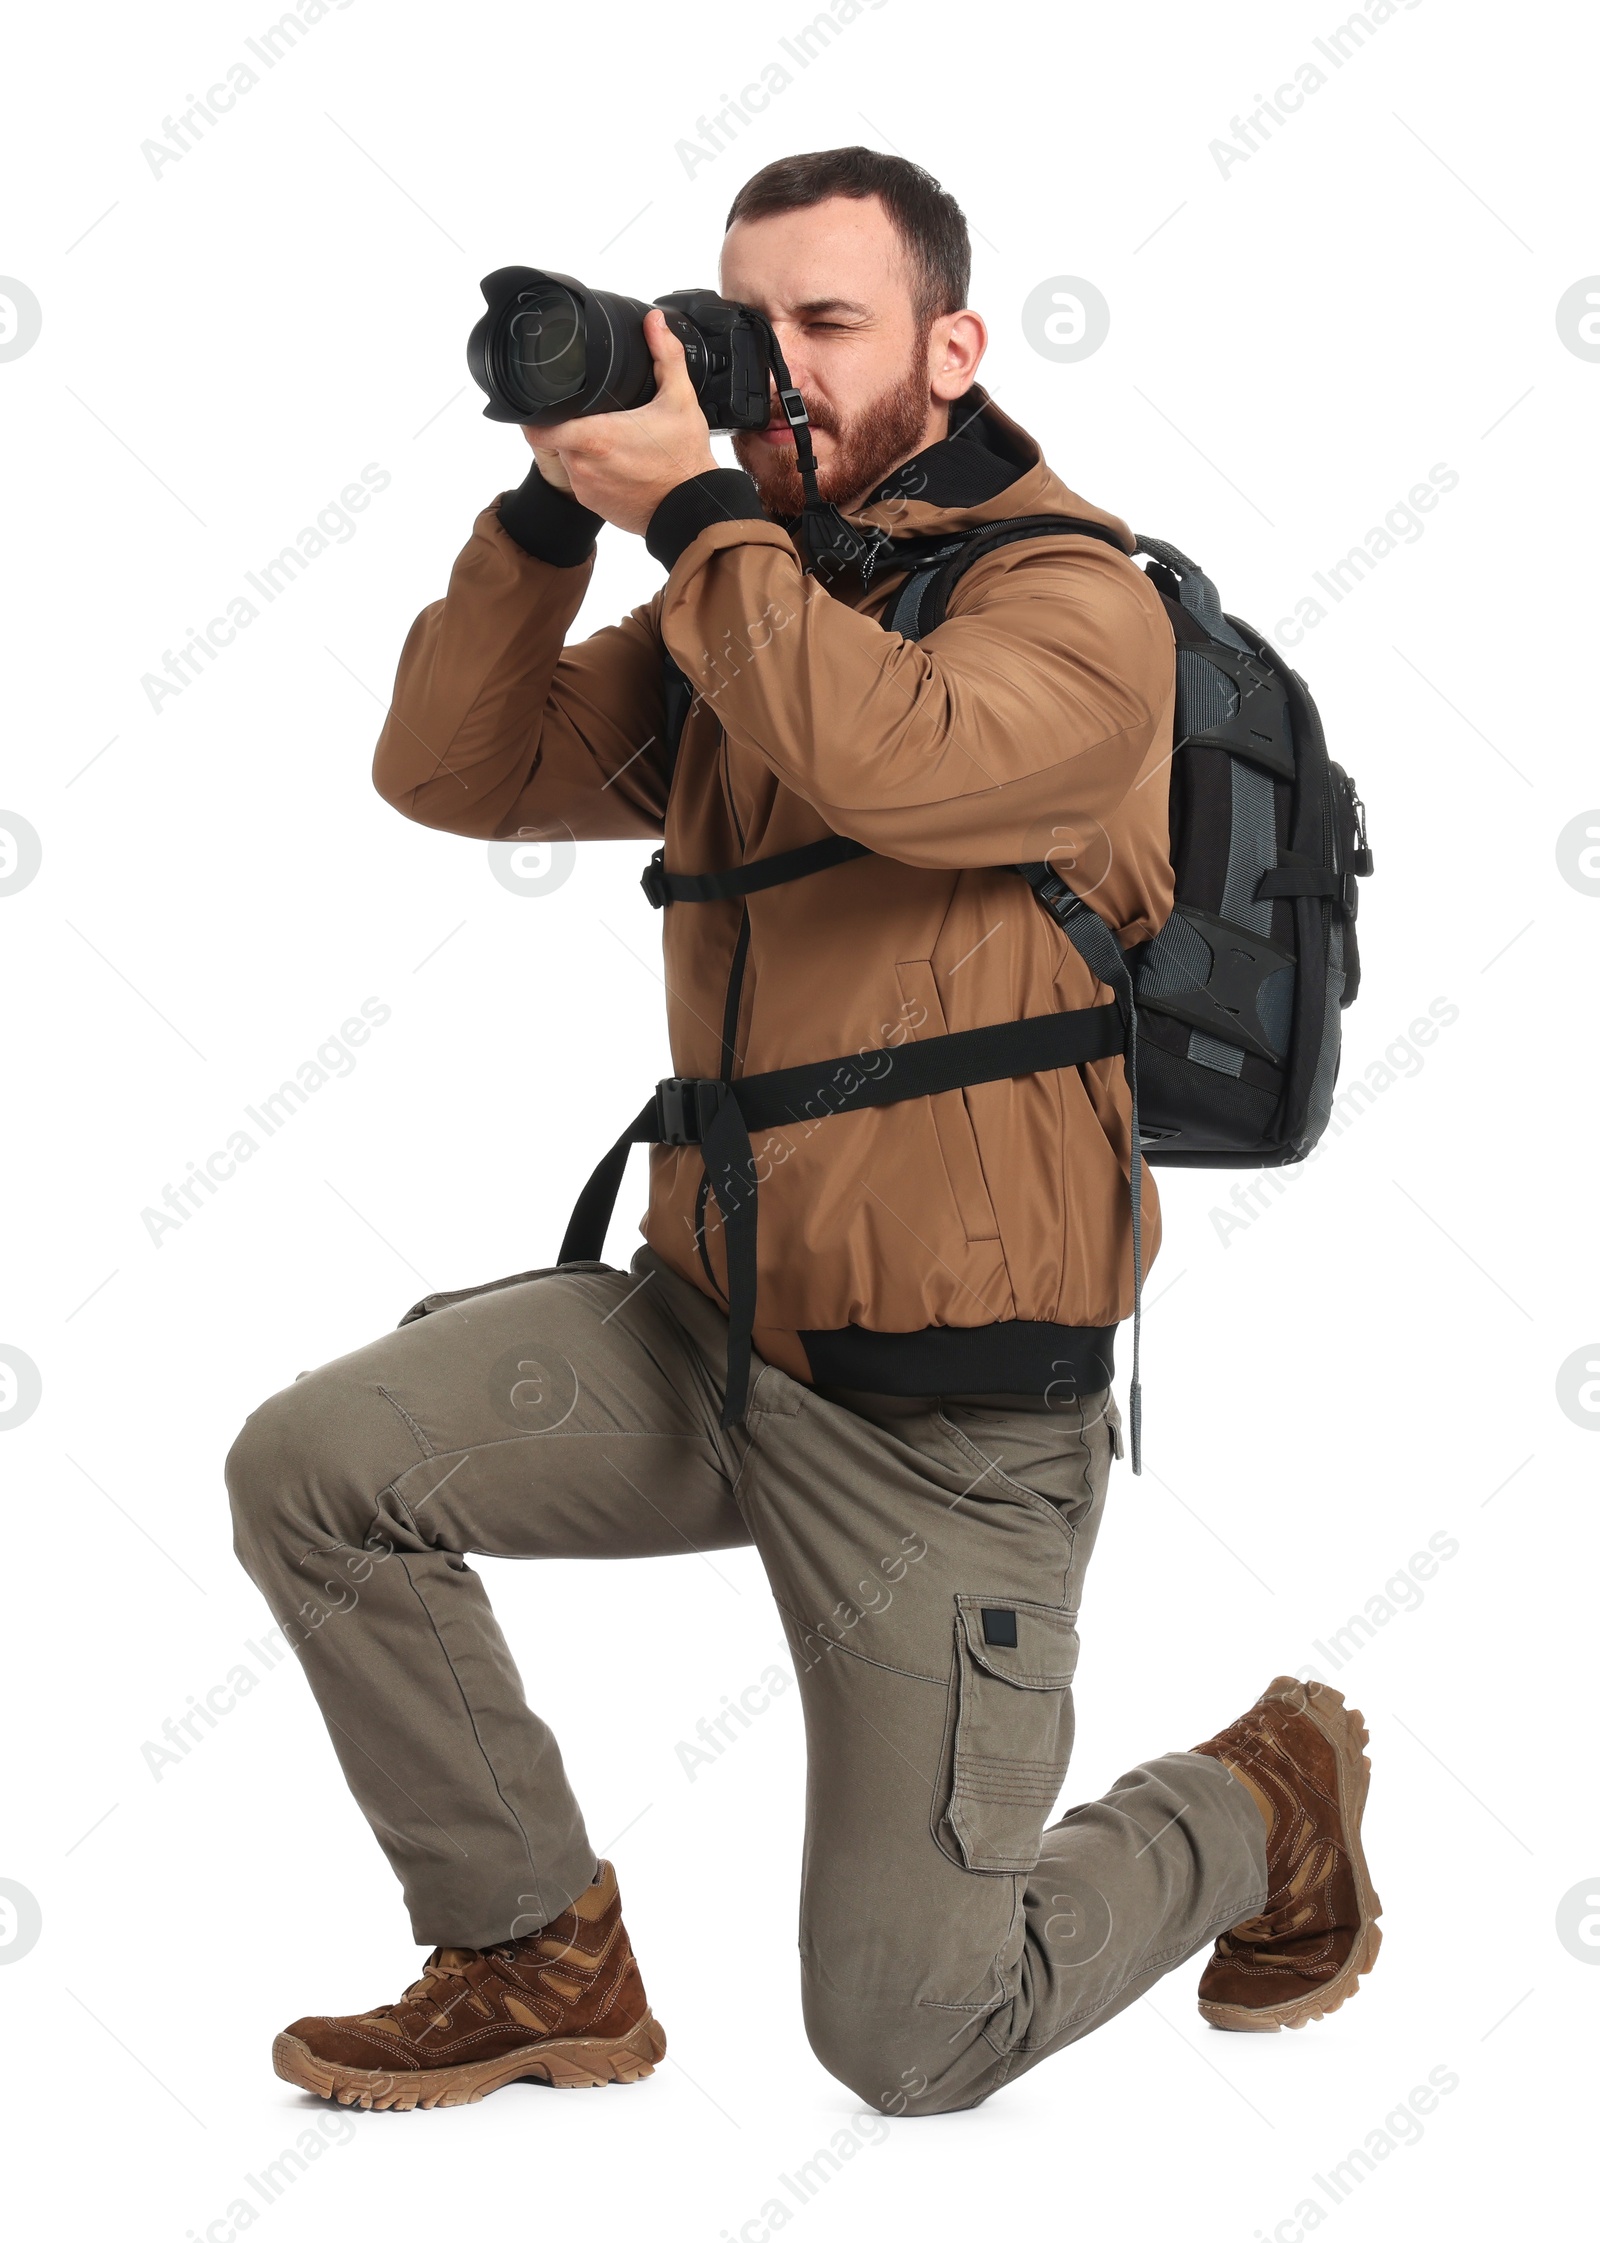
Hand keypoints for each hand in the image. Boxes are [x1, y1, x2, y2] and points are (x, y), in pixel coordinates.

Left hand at [520, 310, 716, 535]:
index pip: (538, 426)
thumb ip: (665, 356)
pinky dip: (594, 471)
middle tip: (590, 413)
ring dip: (580, 448)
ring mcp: (587, 489)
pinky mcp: (594, 505)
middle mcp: (583, 465)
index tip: (543, 400)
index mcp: (595, 437)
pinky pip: (583, 482)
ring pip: (569, 460)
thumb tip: (654, 322)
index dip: (533, 412)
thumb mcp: (680, 400)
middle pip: (555, 438)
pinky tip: (617, 464)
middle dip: (567, 424)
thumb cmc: (684, 461)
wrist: (692, 512)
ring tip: (609, 439)